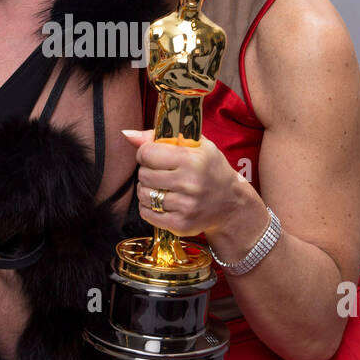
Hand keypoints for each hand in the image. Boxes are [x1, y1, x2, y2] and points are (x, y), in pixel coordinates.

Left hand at [124, 128, 252, 238]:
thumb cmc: (210, 169)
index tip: (153, 156)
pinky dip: (149, 207)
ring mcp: (185, 206)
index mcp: (192, 159)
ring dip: (147, 190)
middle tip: (161, 173)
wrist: (231, 204)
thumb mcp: (195, 145)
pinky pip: (146, 213)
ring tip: (162, 187)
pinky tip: (162, 202)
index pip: (147, 153)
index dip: (145, 153)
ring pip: (143, 195)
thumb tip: (127, 134)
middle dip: (147, 172)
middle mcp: (189, 183)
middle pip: (143, 175)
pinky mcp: (180, 224)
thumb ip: (159, 136)